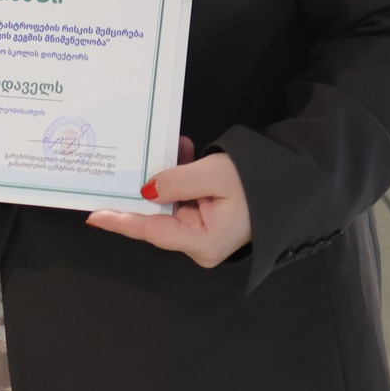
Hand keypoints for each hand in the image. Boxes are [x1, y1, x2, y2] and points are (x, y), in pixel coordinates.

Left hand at [84, 139, 250, 267]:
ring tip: (172, 147)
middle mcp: (199, 243)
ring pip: (169, 202)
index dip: (121, 221)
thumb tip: (145, 190)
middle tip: (129, 161)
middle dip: (145, 186)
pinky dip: (181, 175)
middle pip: (157, 216)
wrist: (295, 183)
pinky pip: (183, 197)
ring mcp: (203, 233)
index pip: (151, 231)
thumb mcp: (214, 175)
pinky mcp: (207, 219)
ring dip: (166, 174)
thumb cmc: (258, 182)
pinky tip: (183, 150)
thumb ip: (177, 181)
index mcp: (202, 241)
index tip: (94, 215)